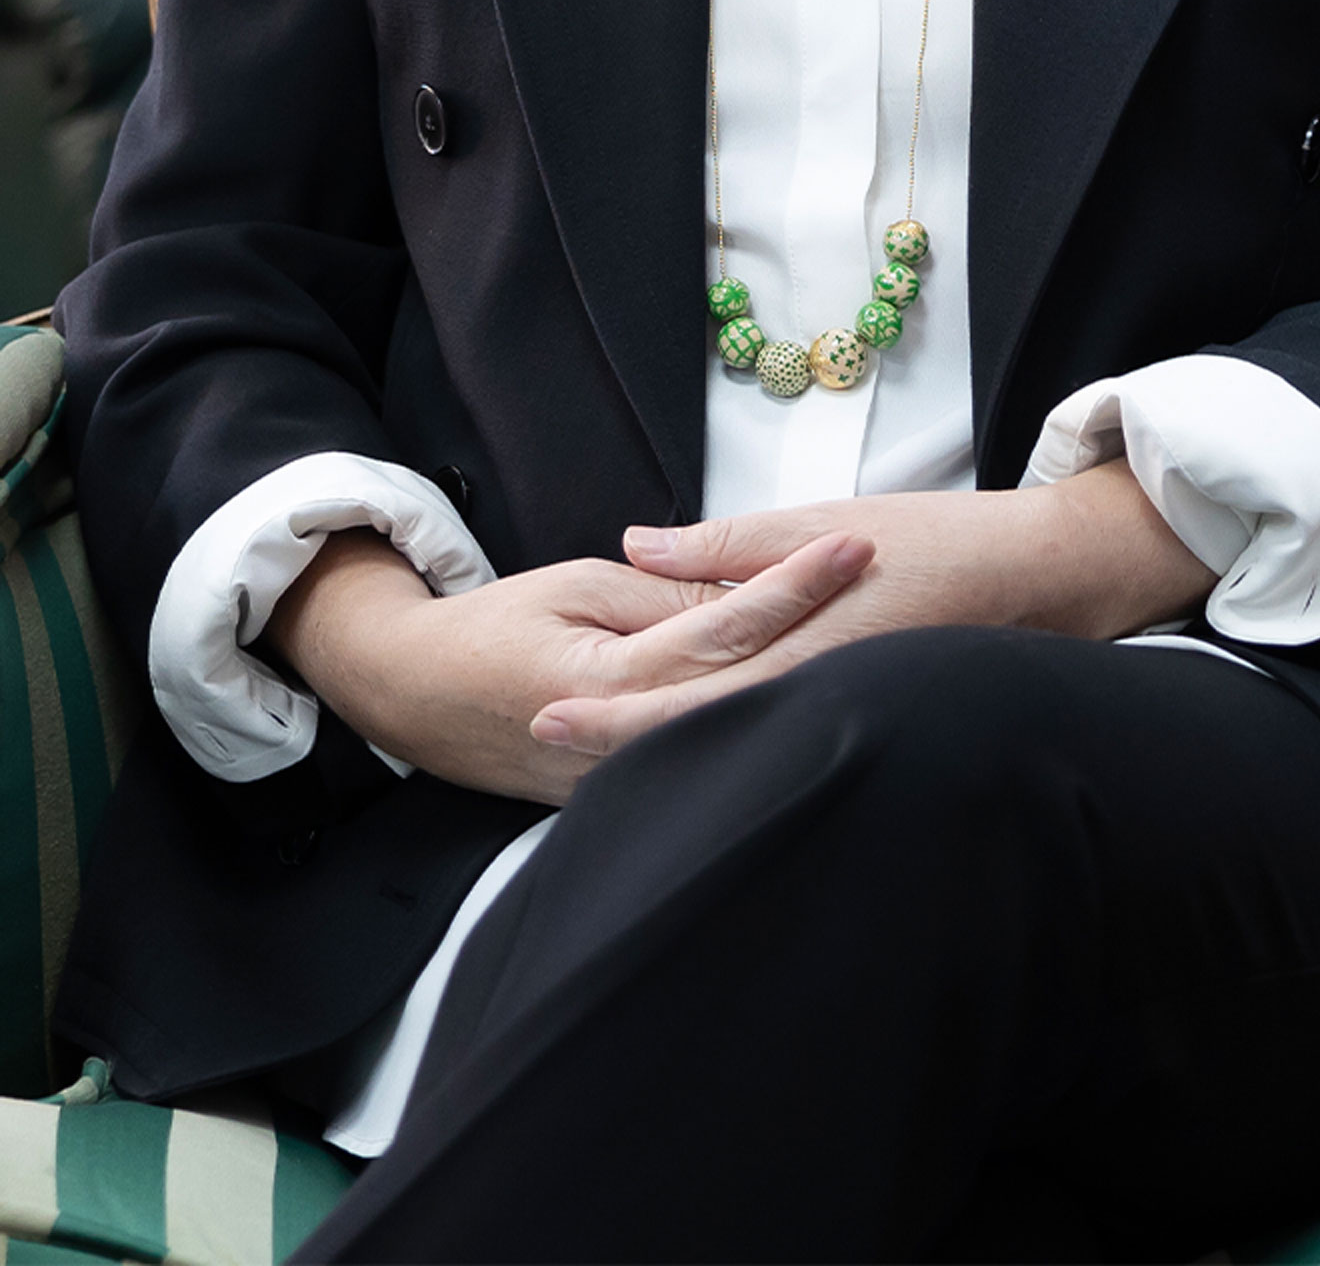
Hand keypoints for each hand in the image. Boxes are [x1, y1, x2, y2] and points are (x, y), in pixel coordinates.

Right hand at [265, 524, 873, 801]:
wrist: (419, 696)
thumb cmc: (493, 629)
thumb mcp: (574, 587)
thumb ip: (659, 596)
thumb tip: (735, 592)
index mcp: (618, 675)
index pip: (729, 625)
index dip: (794, 583)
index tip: (852, 545)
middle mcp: (635, 738)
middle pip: (751, 683)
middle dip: (822, 630)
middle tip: (882, 579)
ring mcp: (632, 777)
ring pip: (737, 731)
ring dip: (804, 683)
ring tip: (873, 630)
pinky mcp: (626, 792)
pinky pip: (705, 756)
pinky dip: (756, 723)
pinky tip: (808, 697)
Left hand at [533, 461, 1212, 762]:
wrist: (1039, 581)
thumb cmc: (936, 541)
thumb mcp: (823, 522)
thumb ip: (728, 542)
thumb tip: (634, 545)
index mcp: (803, 656)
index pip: (687, 704)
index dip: (612, 717)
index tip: (546, 714)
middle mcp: (817, 702)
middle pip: (699, 742)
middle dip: (619, 747)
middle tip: (543, 735)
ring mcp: (839, 718)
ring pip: (734, 748)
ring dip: (666, 752)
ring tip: (590, 748)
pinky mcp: (856, 717)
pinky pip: (775, 738)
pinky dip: (723, 741)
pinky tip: (687, 740)